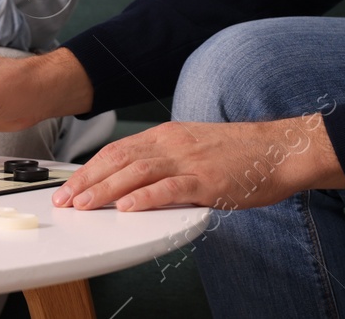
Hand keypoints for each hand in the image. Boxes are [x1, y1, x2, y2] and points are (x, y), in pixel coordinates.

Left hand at [51, 115, 344, 212]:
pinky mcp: (207, 182)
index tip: (69, 185)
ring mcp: (190, 162)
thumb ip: (167, 158)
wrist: (280, 149)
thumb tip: (137, 179)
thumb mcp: (196, 146)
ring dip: (105, 190)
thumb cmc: (242, 152)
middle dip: (86, 181)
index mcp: (169, 135)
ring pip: (136, 173)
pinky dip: (144, 198)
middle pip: (119, 160)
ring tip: (83, 205)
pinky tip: (126, 208)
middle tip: (64, 200)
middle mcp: (174, 144)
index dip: (89, 168)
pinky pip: (169, 189)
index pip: (118, 149)